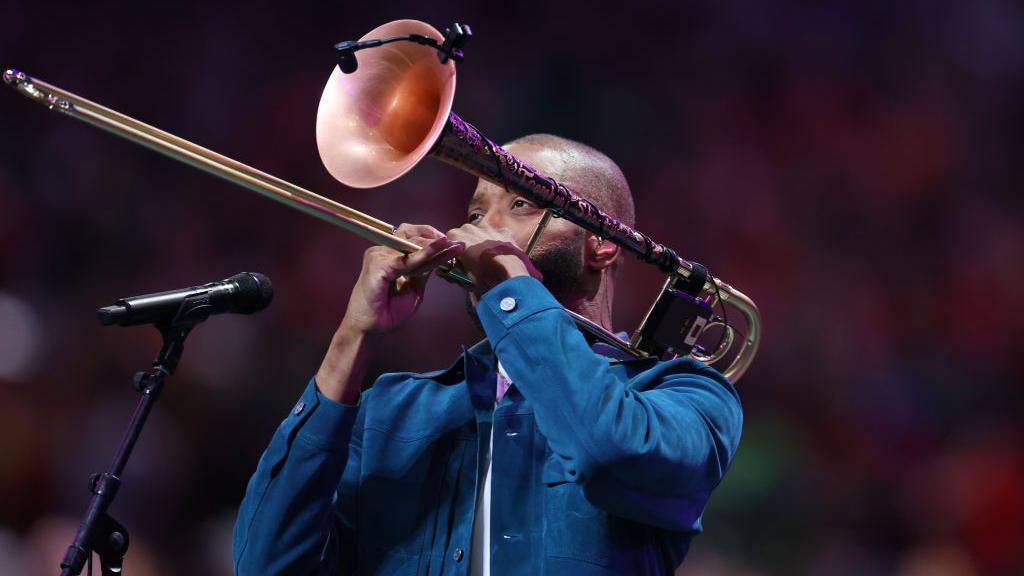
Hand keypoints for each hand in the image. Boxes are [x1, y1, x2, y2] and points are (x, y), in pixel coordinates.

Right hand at [339, 224, 464, 335]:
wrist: (369, 327)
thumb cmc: (388, 310)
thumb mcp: (414, 288)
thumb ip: (423, 271)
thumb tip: (439, 258)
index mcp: (390, 255)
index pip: (413, 239)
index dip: (433, 239)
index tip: (456, 244)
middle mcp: (383, 251)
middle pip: (411, 235)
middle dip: (434, 238)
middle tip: (455, 243)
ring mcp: (379, 255)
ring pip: (411, 245)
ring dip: (432, 246)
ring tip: (450, 245)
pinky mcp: (379, 265)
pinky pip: (406, 259)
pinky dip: (423, 255)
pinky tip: (437, 250)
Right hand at [445, 223, 541, 293]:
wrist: (506, 274)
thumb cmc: (479, 275)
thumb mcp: (460, 276)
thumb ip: (450, 270)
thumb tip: (444, 269)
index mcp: (455, 235)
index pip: (449, 241)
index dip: (454, 251)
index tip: (459, 260)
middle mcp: (470, 227)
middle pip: (465, 233)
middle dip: (468, 243)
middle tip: (474, 258)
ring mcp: (488, 227)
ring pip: (482, 231)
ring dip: (483, 240)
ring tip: (489, 255)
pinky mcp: (504, 231)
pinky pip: (498, 234)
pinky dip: (499, 241)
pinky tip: (502, 252)